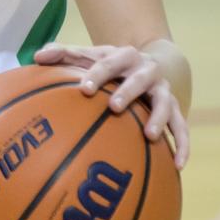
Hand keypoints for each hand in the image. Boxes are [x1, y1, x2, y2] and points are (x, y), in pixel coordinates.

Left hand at [35, 43, 188, 167]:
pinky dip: (182, 145)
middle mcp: (146, 71)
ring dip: (158, 118)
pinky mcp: (174, 110)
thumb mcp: (88, 56)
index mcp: (123, 56)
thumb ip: (62, 54)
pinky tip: (177, 165)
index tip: (83, 88)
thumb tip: (37, 56)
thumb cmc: (108, 65)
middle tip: (113, 106)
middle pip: (139, 80)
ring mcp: (162, 91)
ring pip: (164, 103)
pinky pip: (181, 129)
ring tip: (149, 135)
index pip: (108, 62)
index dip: (97, 74)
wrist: (146, 63)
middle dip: (127, 92)